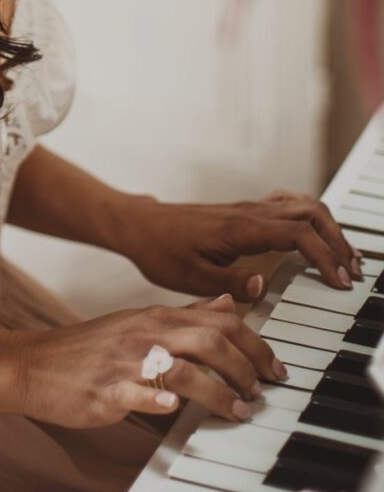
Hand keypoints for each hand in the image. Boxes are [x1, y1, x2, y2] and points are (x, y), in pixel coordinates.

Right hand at [8, 295, 286, 428]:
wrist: (34, 362)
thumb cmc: (88, 347)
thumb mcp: (139, 321)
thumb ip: (186, 313)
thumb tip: (228, 303)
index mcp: (156, 317)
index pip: (221, 321)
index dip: (256, 344)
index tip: (274, 367)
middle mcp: (145, 334)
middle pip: (212, 341)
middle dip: (249, 367)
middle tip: (264, 390)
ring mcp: (124, 362)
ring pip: (184, 369)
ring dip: (219, 393)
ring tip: (239, 411)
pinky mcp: (104, 390)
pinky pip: (136, 394)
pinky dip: (159, 402)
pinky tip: (175, 411)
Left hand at [117, 190, 362, 301]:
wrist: (140, 227)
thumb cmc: (161, 251)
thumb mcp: (191, 276)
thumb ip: (230, 281)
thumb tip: (265, 286)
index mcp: (240, 229)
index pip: (299, 235)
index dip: (325, 256)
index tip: (339, 280)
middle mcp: (249, 213)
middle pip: (311, 215)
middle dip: (337, 241)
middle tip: (351, 270)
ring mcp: (246, 208)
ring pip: (302, 206)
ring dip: (327, 228)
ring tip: (341, 255)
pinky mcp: (240, 211)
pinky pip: (285, 205)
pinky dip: (307, 218)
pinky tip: (311, 233)